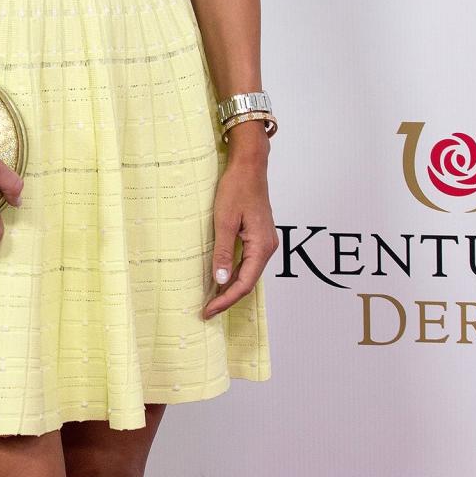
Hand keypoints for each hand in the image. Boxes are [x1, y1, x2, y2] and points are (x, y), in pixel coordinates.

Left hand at [201, 152, 278, 319]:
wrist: (249, 165)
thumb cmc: (237, 188)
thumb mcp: (224, 221)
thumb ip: (223, 252)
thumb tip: (220, 280)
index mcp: (262, 246)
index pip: (244, 284)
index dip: (225, 300)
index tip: (208, 311)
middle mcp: (268, 246)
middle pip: (248, 281)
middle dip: (228, 297)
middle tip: (207, 310)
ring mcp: (265, 241)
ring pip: (248, 272)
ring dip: (231, 286)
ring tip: (212, 298)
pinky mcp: (259, 234)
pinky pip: (248, 260)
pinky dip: (235, 272)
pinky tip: (222, 276)